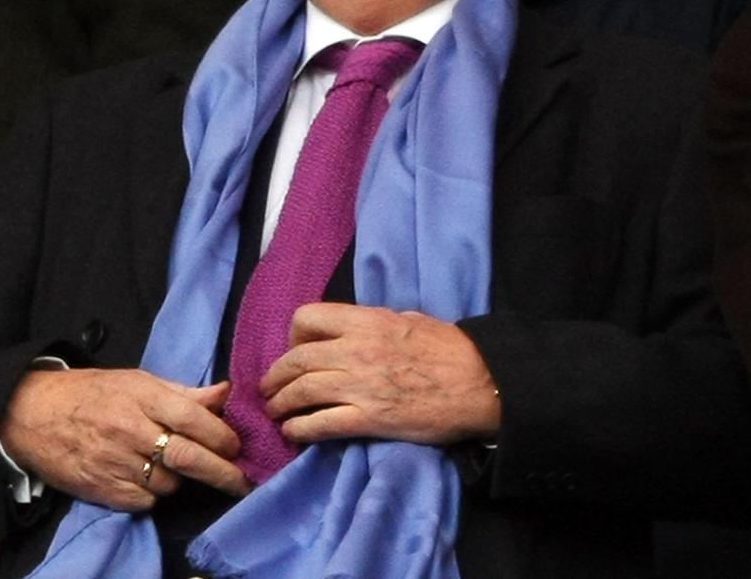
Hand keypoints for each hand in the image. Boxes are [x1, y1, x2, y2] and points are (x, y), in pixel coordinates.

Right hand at [0, 368, 249, 511]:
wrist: (32, 413)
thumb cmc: (92, 393)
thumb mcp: (137, 381)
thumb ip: (183, 392)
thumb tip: (226, 393)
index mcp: (142, 397)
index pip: (194, 418)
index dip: (221, 435)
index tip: (235, 446)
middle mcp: (131, 430)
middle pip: (188, 457)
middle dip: (222, 472)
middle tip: (243, 482)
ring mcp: (115, 462)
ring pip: (169, 482)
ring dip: (180, 478)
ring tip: (172, 465)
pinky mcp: (102, 489)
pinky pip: (145, 500)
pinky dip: (153, 493)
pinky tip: (145, 477)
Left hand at [260, 302, 499, 445]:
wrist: (480, 382)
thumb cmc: (449, 348)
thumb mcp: (408, 319)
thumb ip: (374, 323)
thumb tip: (353, 331)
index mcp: (366, 321)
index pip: (308, 317)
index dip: (294, 336)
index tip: (295, 351)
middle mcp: (356, 350)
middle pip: (296, 359)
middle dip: (276, 376)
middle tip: (270, 388)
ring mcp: (360, 386)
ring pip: (301, 391)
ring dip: (281, 403)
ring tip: (276, 411)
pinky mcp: (369, 419)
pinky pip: (321, 424)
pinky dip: (299, 429)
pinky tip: (293, 433)